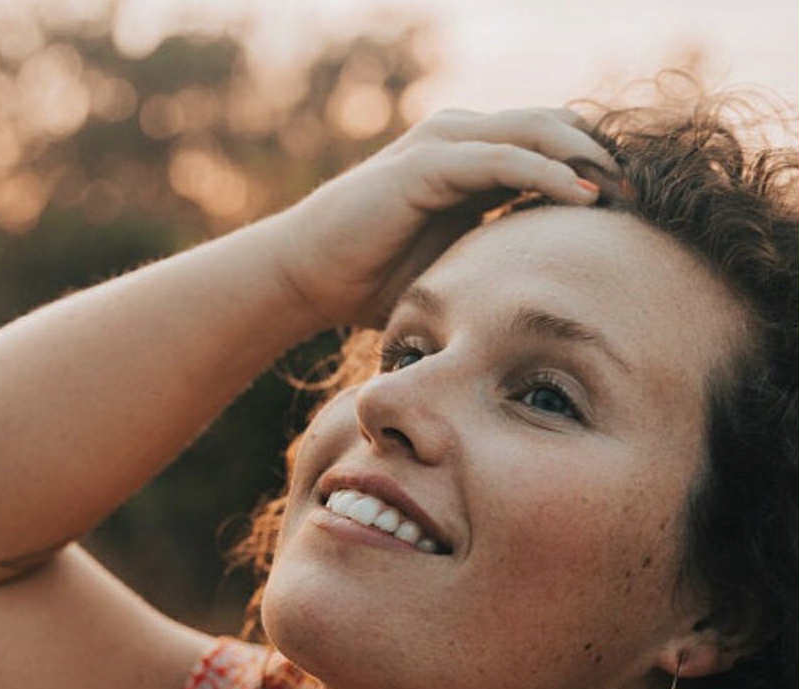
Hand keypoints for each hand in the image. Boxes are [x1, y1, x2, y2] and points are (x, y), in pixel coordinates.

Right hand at [271, 107, 621, 328]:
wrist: (305, 276)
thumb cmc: (368, 281)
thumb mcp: (447, 269)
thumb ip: (488, 262)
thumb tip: (535, 298)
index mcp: (467, 164)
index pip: (546, 147)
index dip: (591, 168)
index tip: (634, 207)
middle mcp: (459, 140)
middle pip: (552, 127)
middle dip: (601, 156)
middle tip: (645, 194)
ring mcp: (442, 144)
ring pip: (534, 130)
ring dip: (585, 157)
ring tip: (626, 191)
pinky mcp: (426, 163)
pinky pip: (500, 157)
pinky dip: (545, 171)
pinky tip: (582, 194)